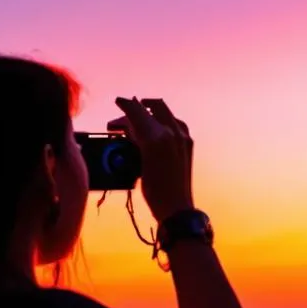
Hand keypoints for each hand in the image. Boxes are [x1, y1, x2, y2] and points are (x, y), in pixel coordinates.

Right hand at [107, 97, 194, 222]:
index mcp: (156, 136)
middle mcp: (172, 132)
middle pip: (153, 107)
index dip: (126, 104)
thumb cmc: (154, 190)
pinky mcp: (188, 143)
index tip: (118, 100)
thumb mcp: (138, 163)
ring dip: (151, 112)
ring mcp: (183, 137)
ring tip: (138, 119)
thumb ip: (135, 139)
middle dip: (137, 108)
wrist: (176, 207)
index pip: (138, 111)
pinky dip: (163, 120)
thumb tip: (129, 125)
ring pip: (165, 113)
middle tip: (124, 116)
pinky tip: (156, 126)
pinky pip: (174, 122)